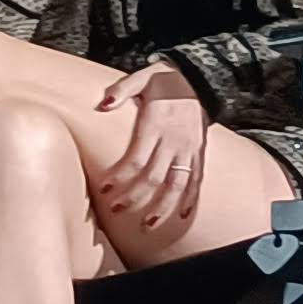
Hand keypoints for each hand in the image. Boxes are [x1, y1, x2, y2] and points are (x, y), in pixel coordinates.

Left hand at [96, 64, 207, 226]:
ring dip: (162, 208)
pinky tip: (182, 215)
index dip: (120, 178)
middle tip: (116, 210)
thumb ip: (121, 90)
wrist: (198, 78)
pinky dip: (191, 199)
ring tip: (147, 225)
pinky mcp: (199, 153)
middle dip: (134, 197)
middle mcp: (174, 141)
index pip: (135, 160)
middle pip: (153, 178)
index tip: (104, 189)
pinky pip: (197, 180)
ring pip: (176, 185)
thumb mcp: (140, 78)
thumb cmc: (163, 81)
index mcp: (156, 125)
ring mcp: (189, 150)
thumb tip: (102, 104)